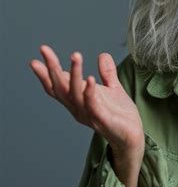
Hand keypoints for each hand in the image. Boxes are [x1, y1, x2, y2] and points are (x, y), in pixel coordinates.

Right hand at [29, 45, 144, 156]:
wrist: (132, 136)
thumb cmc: (120, 115)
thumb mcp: (113, 89)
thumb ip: (107, 73)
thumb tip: (102, 54)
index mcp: (77, 101)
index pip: (57, 86)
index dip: (46, 73)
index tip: (36, 57)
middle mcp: (78, 109)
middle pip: (60, 88)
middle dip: (52, 68)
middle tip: (45, 50)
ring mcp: (89, 115)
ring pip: (75, 94)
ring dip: (74, 74)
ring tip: (75, 55)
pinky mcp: (103, 121)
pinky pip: (92, 105)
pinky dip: (89, 92)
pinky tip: (90, 78)